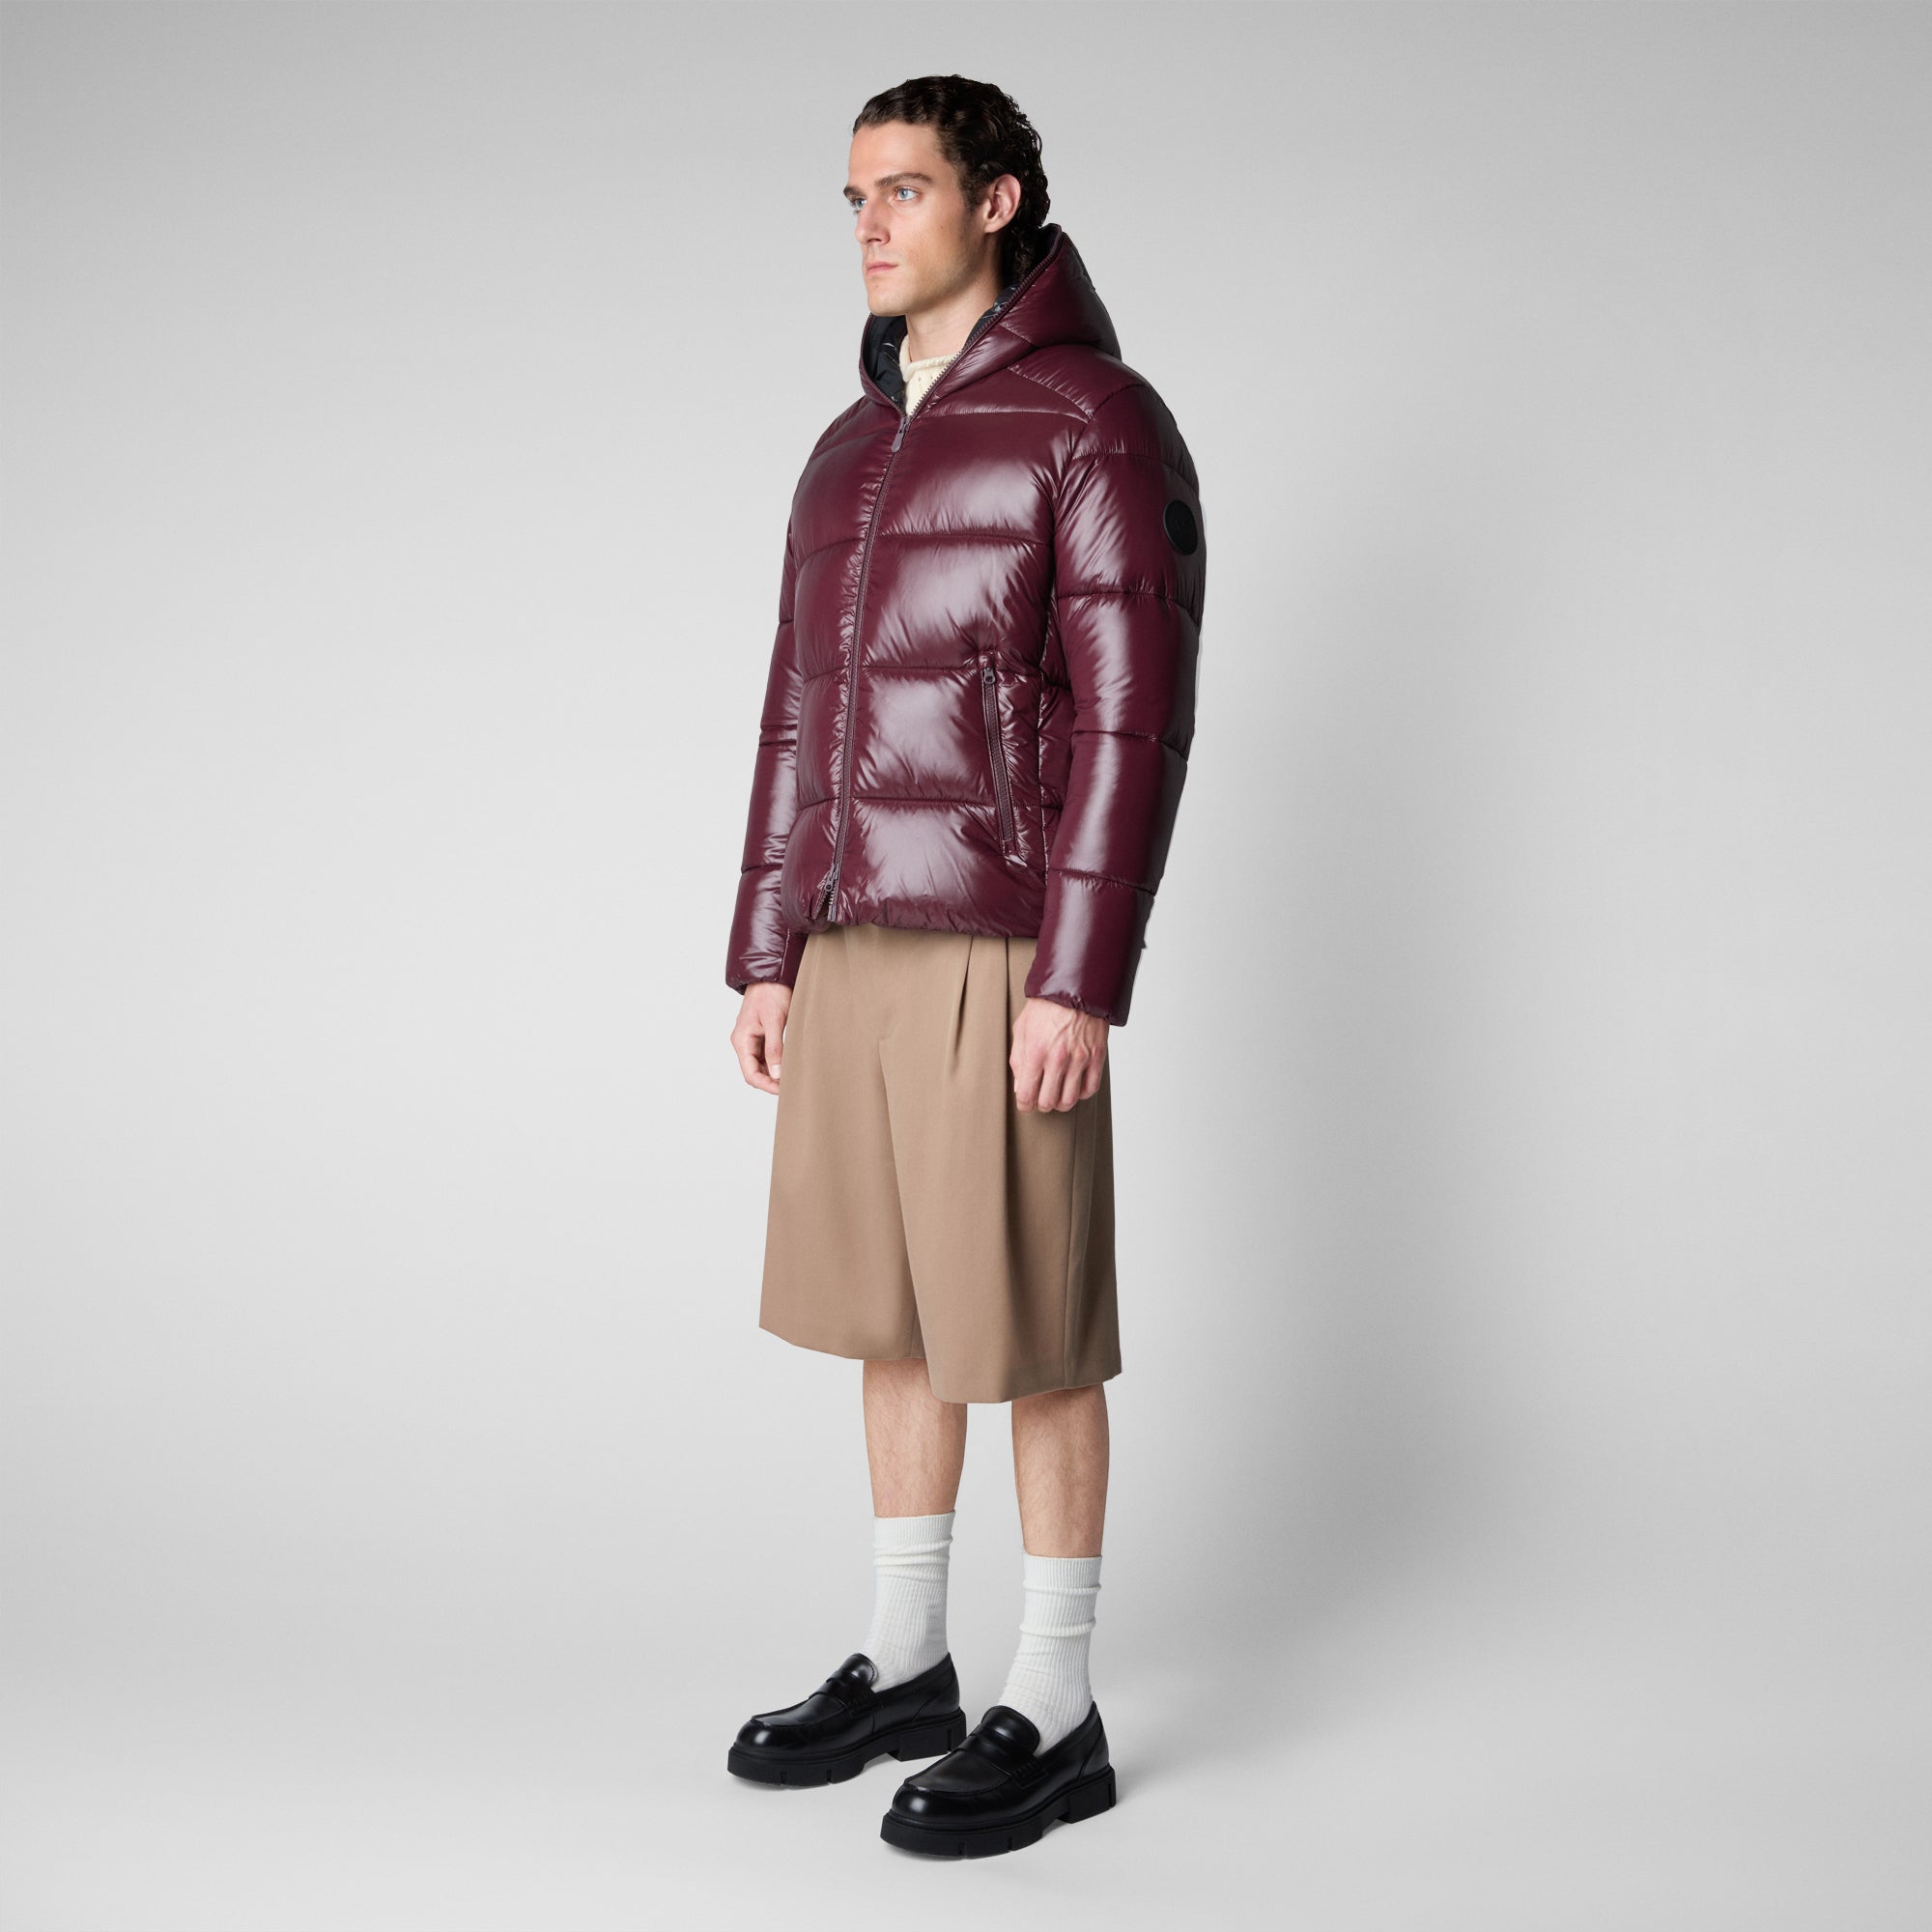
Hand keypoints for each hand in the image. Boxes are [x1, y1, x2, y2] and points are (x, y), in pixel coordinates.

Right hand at [731, 981, 792, 1094]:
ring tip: (792, 1077)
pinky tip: (789, 1064)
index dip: (766, 1085)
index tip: (783, 1090)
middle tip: (791, 1086)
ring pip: (761, 1065)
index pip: (750, 1074)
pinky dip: (776, 1062)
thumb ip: (774, 1048)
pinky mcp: (761, 1034)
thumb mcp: (775, 1021)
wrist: (771, 974)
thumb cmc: (771, 993)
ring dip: (774, 1073)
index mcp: (742, 1040)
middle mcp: (743, 1041)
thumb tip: (776, 1074)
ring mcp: (751, 1038)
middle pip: (754, 1072)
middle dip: (771, 1082)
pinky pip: (766, 1055)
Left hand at [1010, 995, 1107, 1112]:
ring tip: (1057, 1094)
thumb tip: (1019, 1085)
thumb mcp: (1022, 1029)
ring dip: (1060, 1103)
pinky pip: (1090, 1088)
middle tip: (1040, 1099)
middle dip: (1041, 1105)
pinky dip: (1081, 1093)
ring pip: (1070, 1100)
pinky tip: (1074, 1086)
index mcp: (1036, 1051)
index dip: (1024, 1105)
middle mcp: (1058, 1058)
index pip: (1027, 1094)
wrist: (1075, 988)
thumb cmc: (1046, 1006)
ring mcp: (1080, 1058)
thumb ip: (1018, 1060)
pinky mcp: (1097, 1056)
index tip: (1025, 1104)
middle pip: (1048, 1102)